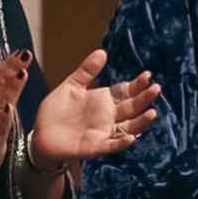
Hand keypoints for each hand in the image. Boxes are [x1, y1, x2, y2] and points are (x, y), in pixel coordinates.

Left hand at [31, 50, 159, 167]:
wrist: (40, 134)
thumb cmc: (56, 111)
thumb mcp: (71, 86)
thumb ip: (87, 71)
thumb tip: (103, 52)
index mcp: (104, 100)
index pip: (126, 91)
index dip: (137, 84)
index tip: (148, 75)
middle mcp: (108, 116)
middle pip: (132, 107)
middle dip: (144, 98)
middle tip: (156, 88)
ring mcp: (103, 132)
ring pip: (128, 127)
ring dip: (140, 121)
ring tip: (151, 112)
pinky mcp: (93, 146)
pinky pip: (110, 145)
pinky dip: (121, 142)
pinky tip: (131, 138)